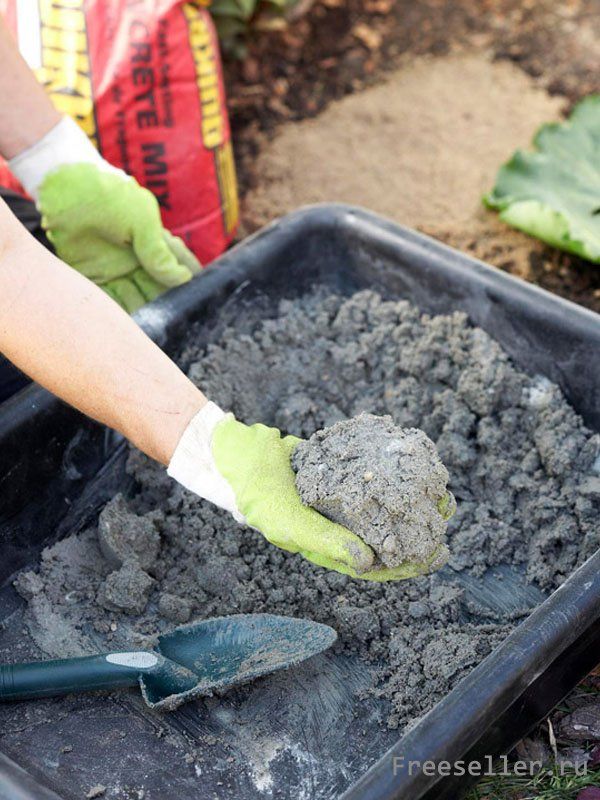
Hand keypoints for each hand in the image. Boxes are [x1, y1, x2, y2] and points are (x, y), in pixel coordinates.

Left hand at [9, 116, 199, 312]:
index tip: (200, 300)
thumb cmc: (108, 195)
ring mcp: (116, 271)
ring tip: (154, 326)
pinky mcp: (94, 279)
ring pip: (137, 300)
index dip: (190, 284)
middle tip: (176, 320)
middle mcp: (137, 261)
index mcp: (154, 245)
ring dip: (145, 313)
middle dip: (168, 305)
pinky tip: (129, 324)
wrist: (64, 187)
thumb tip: (183, 279)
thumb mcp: (142, 220)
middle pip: (159, 291)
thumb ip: (159, 251)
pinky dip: (119, 314)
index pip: (178, 270)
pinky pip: (110, 302)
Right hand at [168, 403, 449, 580]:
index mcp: (328, 547)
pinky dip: (390, 475)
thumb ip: (327, 542)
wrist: (241, 456)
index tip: (435, 555)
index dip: (405, 564)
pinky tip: (411, 466)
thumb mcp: (290, 524)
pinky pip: (370, 477)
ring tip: (436, 494)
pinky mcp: (339, 473)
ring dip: (408, 503)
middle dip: (416, 533)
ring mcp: (340, 499)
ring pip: (382, 506)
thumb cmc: (260, 497)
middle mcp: (338, 525)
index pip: (375, 564)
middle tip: (445, 521)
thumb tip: (370, 562)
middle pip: (385, 535)